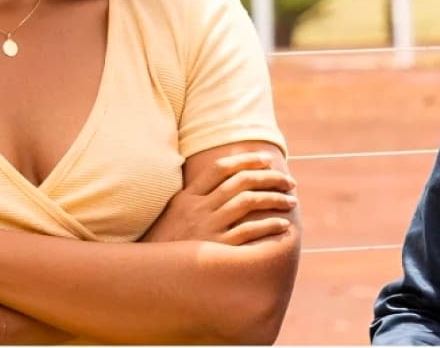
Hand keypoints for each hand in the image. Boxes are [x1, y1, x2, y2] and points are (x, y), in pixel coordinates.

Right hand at [142, 152, 297, 245]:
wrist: (148, 279)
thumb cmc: (164, 248)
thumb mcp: (172, 217)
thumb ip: (194, 199)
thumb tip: (223, 183)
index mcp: (187, 198)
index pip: (220, 167)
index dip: (246, 160)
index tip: (267, 160)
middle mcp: (198, 210)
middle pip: (240, 182)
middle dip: (269, 178)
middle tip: (289, 182)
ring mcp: (207, 229)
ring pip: (248, 202)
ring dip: (274, 199)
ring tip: (291, 201)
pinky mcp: (217, 251)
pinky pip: (249, 232)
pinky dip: (269, 225)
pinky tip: (283, 225)